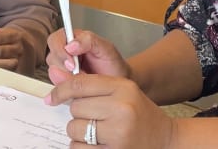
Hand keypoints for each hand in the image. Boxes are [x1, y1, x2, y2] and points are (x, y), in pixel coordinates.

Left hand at [45, 73, 175, 148]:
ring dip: (79, 133)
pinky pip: (79, 148)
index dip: (60, 91)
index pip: (80, 84)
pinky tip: (97, 145)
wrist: (166, 140)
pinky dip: (82, 147)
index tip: (51, 98)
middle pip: (76, 107)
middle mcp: (121, 108)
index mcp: (123, 87)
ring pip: (75, 129)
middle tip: (94, 118)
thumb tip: (55, 76)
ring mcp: (118, 133)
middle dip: (79, 114)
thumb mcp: (123, 92)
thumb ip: (92, 86)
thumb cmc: (140, 115)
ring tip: (96, 133)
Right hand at [46, 29, 129, 83]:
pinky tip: (80, 86)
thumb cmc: (113, 64)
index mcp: (74, 38)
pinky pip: (58, 86)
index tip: (72, 64)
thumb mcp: (106, 48)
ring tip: (84, 78)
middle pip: (51, 57)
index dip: (60, 51)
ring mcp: (64, 68)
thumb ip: (89, 40)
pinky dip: (68, 88)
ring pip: (53, 72)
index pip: (56, 39)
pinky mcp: (64, 83)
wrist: (118, 82)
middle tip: (78, 73)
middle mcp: (66, 52)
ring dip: (67, 78)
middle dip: (64, 68)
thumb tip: (71, 44)